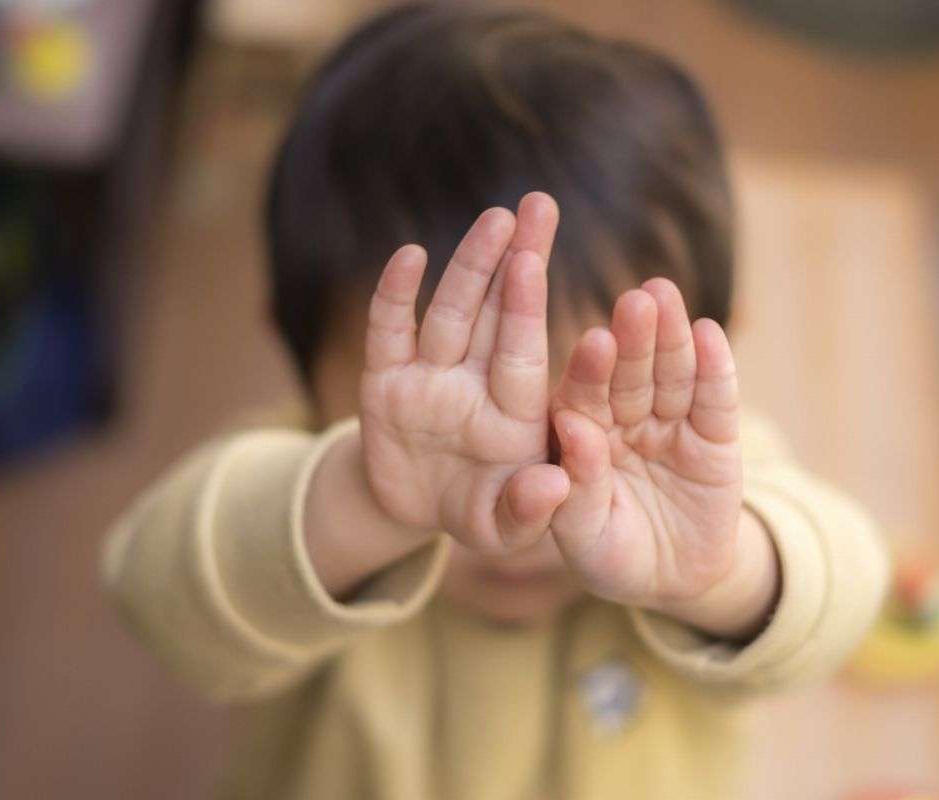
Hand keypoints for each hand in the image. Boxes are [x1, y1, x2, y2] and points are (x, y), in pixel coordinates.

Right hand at [359, 193, 570, 553]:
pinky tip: (408, 256)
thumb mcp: (503, 530)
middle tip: (539, 205)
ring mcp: (430, 377)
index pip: (522, 352)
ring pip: (450, 312)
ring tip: (496, 216)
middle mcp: (475, 382)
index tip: (536, 262)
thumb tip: (553, 486)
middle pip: (495, 312)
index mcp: (514, 412)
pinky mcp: (385, 381)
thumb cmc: (479, 514)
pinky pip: (389, 332)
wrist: (417, 510)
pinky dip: (394, 297)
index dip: (526, 307)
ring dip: (469, 264)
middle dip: (515, 259)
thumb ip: (528, 512)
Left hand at [549, 279, 761, 617]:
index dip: (589, 370)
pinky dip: (715, 368)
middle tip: (635, 300)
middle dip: (633, 337)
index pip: (583, 395)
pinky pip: (715, 399)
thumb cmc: (610, 556)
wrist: (672, 580)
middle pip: (629, 373)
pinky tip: (708, 333)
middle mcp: (624, 418)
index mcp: (581, 434)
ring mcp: (671, 422)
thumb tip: (571, 428)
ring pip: (671, 374)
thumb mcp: (584, 536)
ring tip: (665, 295)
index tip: (594, 342)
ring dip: (670, 336)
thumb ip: (576, 486)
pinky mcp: (716, 435)